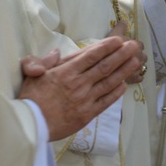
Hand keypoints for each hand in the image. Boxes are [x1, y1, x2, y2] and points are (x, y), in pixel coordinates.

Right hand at [18, 37, 142, 140]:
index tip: (118, 40)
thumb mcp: (32, 74)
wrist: (31, 125)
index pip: (91, 55)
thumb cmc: (30, 99)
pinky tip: (124, 85)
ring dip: (124, 71)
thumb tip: (57, 51)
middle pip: (105, 66)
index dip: (106, 47)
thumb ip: (45, 60)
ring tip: (135, 61)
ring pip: (109, 82)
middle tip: (134, 46)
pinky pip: (106, 101)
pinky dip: (116, 93)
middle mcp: (78, 84)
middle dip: (121, 54)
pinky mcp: (87, 114)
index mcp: (65, 72)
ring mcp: (85, 99)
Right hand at [108, 20, 146, 83]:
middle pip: (142, 55)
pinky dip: (137, 76)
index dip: (133, 45)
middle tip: (128, 56)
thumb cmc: (108, 49)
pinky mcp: (135, 79)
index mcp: (137, 46)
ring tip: (128, 66)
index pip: (139, 44)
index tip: (127, 46)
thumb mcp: (113, 35)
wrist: (102, 68)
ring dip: (137, 65)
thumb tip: (124, 20)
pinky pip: (140, 77)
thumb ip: (120, 27)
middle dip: (137, 55)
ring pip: (142, 66)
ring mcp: (139, 69)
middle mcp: (141, 56)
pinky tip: (131, 75)